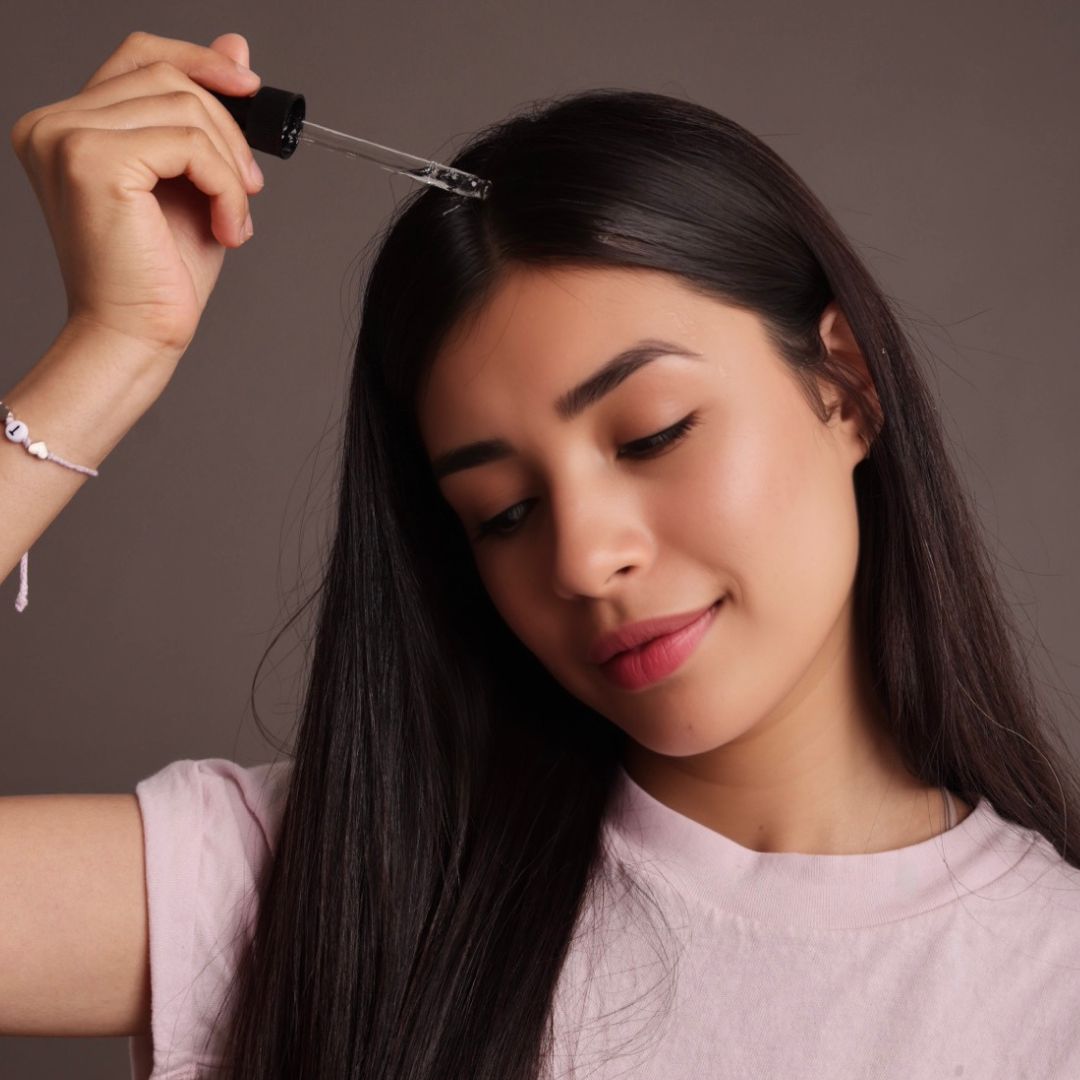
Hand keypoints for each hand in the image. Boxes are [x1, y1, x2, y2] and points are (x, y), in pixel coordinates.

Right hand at [10, 30, 265, 363]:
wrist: (136, 336)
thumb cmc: (160, 276)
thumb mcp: (194, 183)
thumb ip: (206, 118)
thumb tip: (236, 49)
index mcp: (68, 126)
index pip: (138, 56)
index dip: (199, 60)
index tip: (248, 87)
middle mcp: (54, 123)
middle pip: (166, 75)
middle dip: (227, 130)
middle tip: (249, 189)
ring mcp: (67, 137)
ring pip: (184, 106)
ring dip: (230, 167)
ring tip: (236, 217)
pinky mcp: (93, 160)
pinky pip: (189, 143)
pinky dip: (226, 185)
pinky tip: (229, 229)